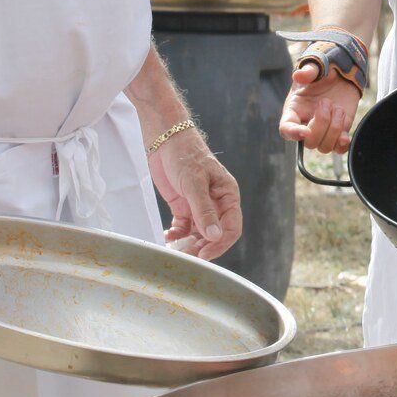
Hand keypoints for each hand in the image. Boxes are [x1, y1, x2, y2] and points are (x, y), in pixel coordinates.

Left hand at [150, 128, 241, 258]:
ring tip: (176, 251)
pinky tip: (168, 238)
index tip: (204, 254)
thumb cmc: (185, 154)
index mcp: (227, 195)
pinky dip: (177, 236)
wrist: (164, 139)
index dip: (220, 244)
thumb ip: (203, 210)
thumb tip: (215, 236)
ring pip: (199, 234)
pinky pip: (183, 228)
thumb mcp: (194, 183)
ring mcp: (199, 205)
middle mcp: (216, 203)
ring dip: (189, 244)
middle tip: (187, 257)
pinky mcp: (183, 205)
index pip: (231, 227)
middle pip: (215, 234)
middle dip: (202, 247)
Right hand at [278, 58, 361, 153]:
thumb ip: (308, 71)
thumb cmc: (324, 70)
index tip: (306, 131)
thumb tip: (299, 75)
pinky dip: (342, 145)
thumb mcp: (315, 66)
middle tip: (328, 102)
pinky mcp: (338, 132)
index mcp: (294, 110)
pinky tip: (346, 135)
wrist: (342, 73)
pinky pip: (338, 149)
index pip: (286, 129)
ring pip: (324, 147)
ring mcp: (322, 130)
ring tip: (338, 109)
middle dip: (322, 123)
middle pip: (309, 142)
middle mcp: (306, 124)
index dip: (293, 133)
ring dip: (335, 129)